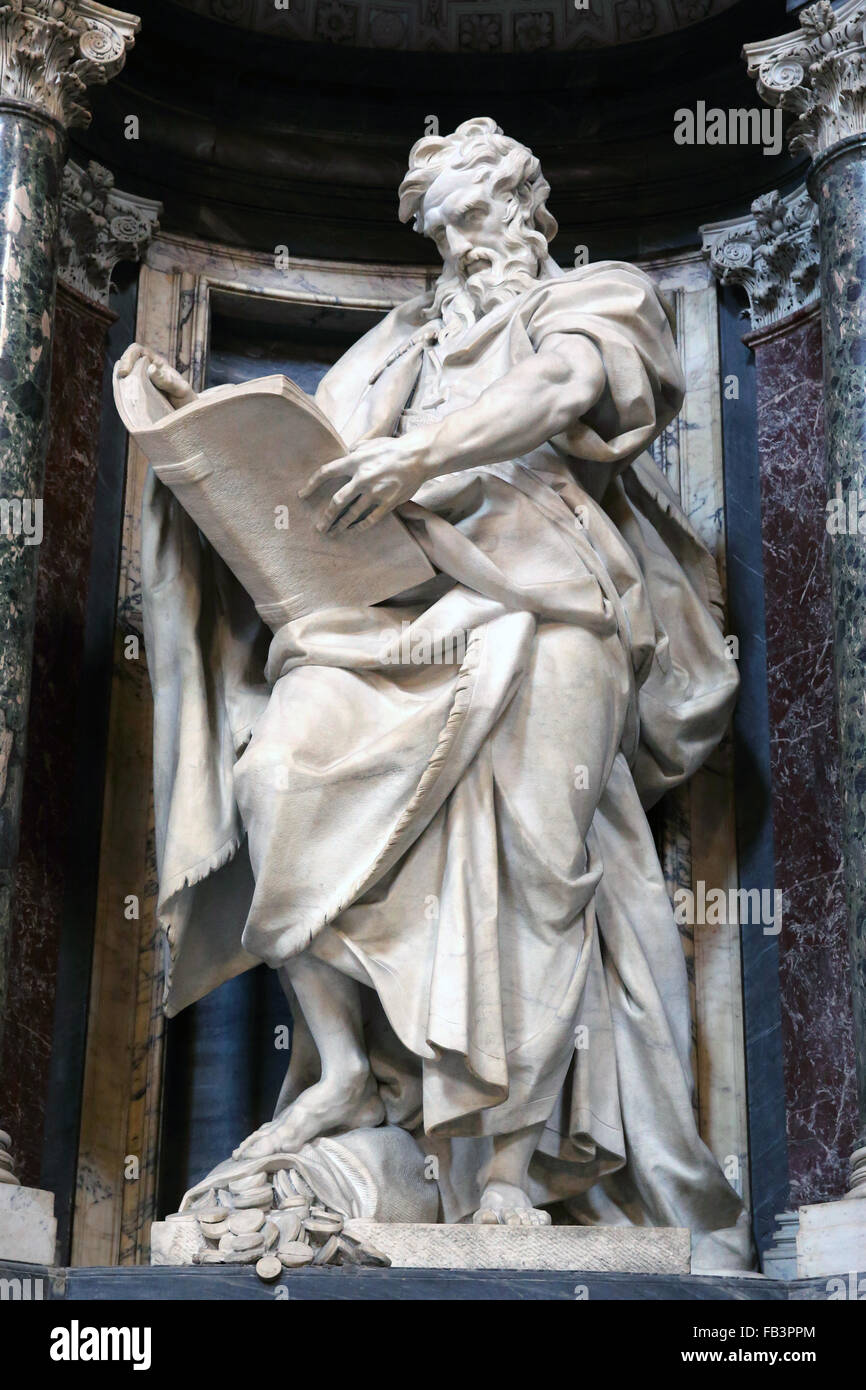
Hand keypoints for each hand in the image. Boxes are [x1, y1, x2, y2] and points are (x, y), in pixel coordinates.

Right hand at [117, 342, 196, 408]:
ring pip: (124, 378)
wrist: (188, 417)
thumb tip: (150, 369)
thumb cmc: (186, 400)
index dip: (128, 356)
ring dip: (120, 383)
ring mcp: (141, 384)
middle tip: (122, 379)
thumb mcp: (180, 389)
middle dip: (121, 368)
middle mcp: (147, 371)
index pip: (137, 351)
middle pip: (127, 362)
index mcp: (157, 363)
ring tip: (122, 391)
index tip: (125, 371)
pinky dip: (123, 395)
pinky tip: (125, 400)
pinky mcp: (138, 397)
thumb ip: (167, 380)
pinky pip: (126, 393)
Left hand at [299, 432, 436, 532]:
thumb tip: (344, 456)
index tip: (302, 494)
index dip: (312, 484)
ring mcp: (376, 492)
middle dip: (326, 516)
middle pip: (338, 500)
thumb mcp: (369, 444)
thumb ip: (354, 452)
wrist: (418, 457)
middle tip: (319, 527)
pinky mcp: (388, 502)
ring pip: (352, 513)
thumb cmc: (393, 448)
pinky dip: (360, 527)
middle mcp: (362, 477)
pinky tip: (352, 531)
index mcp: (355, 461)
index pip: (326, 472)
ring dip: (340, 525)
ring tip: (332, 532)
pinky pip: (371, 519)